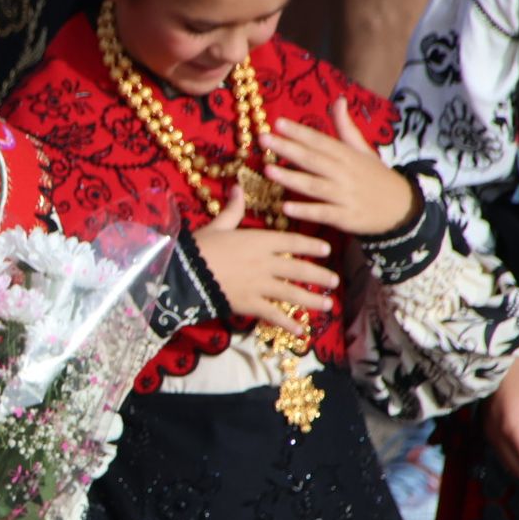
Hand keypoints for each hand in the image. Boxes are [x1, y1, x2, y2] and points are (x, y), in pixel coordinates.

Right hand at [191, 187, 336, 336]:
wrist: (184, 273)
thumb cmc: (199, 246)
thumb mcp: (217, 226)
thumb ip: (233, 210)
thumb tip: (238, 188)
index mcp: (258, 240)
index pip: (292, 241)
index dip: (311, 244)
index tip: (326, 248)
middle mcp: (265, 263)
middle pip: (299, 269)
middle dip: (319, 275)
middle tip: (334, 281)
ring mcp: (259, 285)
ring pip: (292, 293)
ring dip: (312, 300)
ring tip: (327, 305)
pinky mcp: (249, 304)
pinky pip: (273, 314)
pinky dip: (288, 324)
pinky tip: (301, 332)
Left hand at [260, 99, 416, 235]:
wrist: (404, 208)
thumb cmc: (376, 177)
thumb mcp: (363, 150)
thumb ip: (346, 128)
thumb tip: (338, 100)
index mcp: (348, 155)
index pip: (320, 141)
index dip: (300, 132)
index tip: (277, 122)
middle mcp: (346, 173)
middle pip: (314, 159)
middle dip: (288, 149)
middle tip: (264, 139)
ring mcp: (346, 196)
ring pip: (315, 186)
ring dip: (291, 178)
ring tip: (268, 171)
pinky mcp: (347, 217)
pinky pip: (324, 213)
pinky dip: (306, 210)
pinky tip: (285, 207)